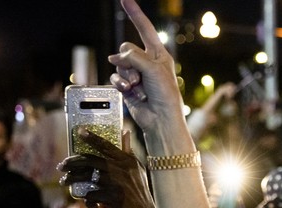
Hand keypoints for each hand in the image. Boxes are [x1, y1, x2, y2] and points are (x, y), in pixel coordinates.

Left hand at [58, 129, 156, 207]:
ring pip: (86, 177)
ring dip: (71, 179)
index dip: (92, 138)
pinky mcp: (111, 197)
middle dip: (72, 162)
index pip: (107, 145)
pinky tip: (88, 202)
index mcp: (127, 161)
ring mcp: (116, 183)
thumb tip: (125, 132)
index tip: (79, 131)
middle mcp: (121, 170)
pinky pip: (90, 195)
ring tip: (64, 182)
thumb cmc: (139, 191)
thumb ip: (128, 152)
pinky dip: (87, 199)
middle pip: (90, 160)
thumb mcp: (137, 169)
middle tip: (62, 166)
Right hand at [108, 0, 186, 135]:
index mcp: (159, 54)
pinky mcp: (127, 86)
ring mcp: (136, 74)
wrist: (160, 119)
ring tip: (139, 88)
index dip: (135, 14)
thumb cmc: (165, 95)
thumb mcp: (153, 69)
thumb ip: (134, 56)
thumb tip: (115, 57)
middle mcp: (147, 62)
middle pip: (126, 48)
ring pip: (119, 64)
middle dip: (129, 62)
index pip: (145, 29)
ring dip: (127, 77)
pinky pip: (115, 77)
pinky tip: (131, 93)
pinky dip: (121, 85)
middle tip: (140, 77)